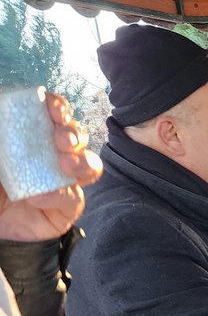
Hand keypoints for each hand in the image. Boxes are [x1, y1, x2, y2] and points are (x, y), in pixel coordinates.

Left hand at [0, 93, 101, 242]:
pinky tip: (38, 197)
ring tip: (66, 163)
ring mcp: (64, 181)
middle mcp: (55, 155)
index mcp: (36, 136)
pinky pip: (74, 198)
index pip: (56, 114)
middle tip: (62, 139)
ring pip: (90, 165)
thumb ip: (1, 136)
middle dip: (75, 133)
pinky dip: (60, 195)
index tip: (54, 109)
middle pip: (78, 136)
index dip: (60, 107)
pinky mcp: (67, 208)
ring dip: (83, 160)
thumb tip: (2, 111)